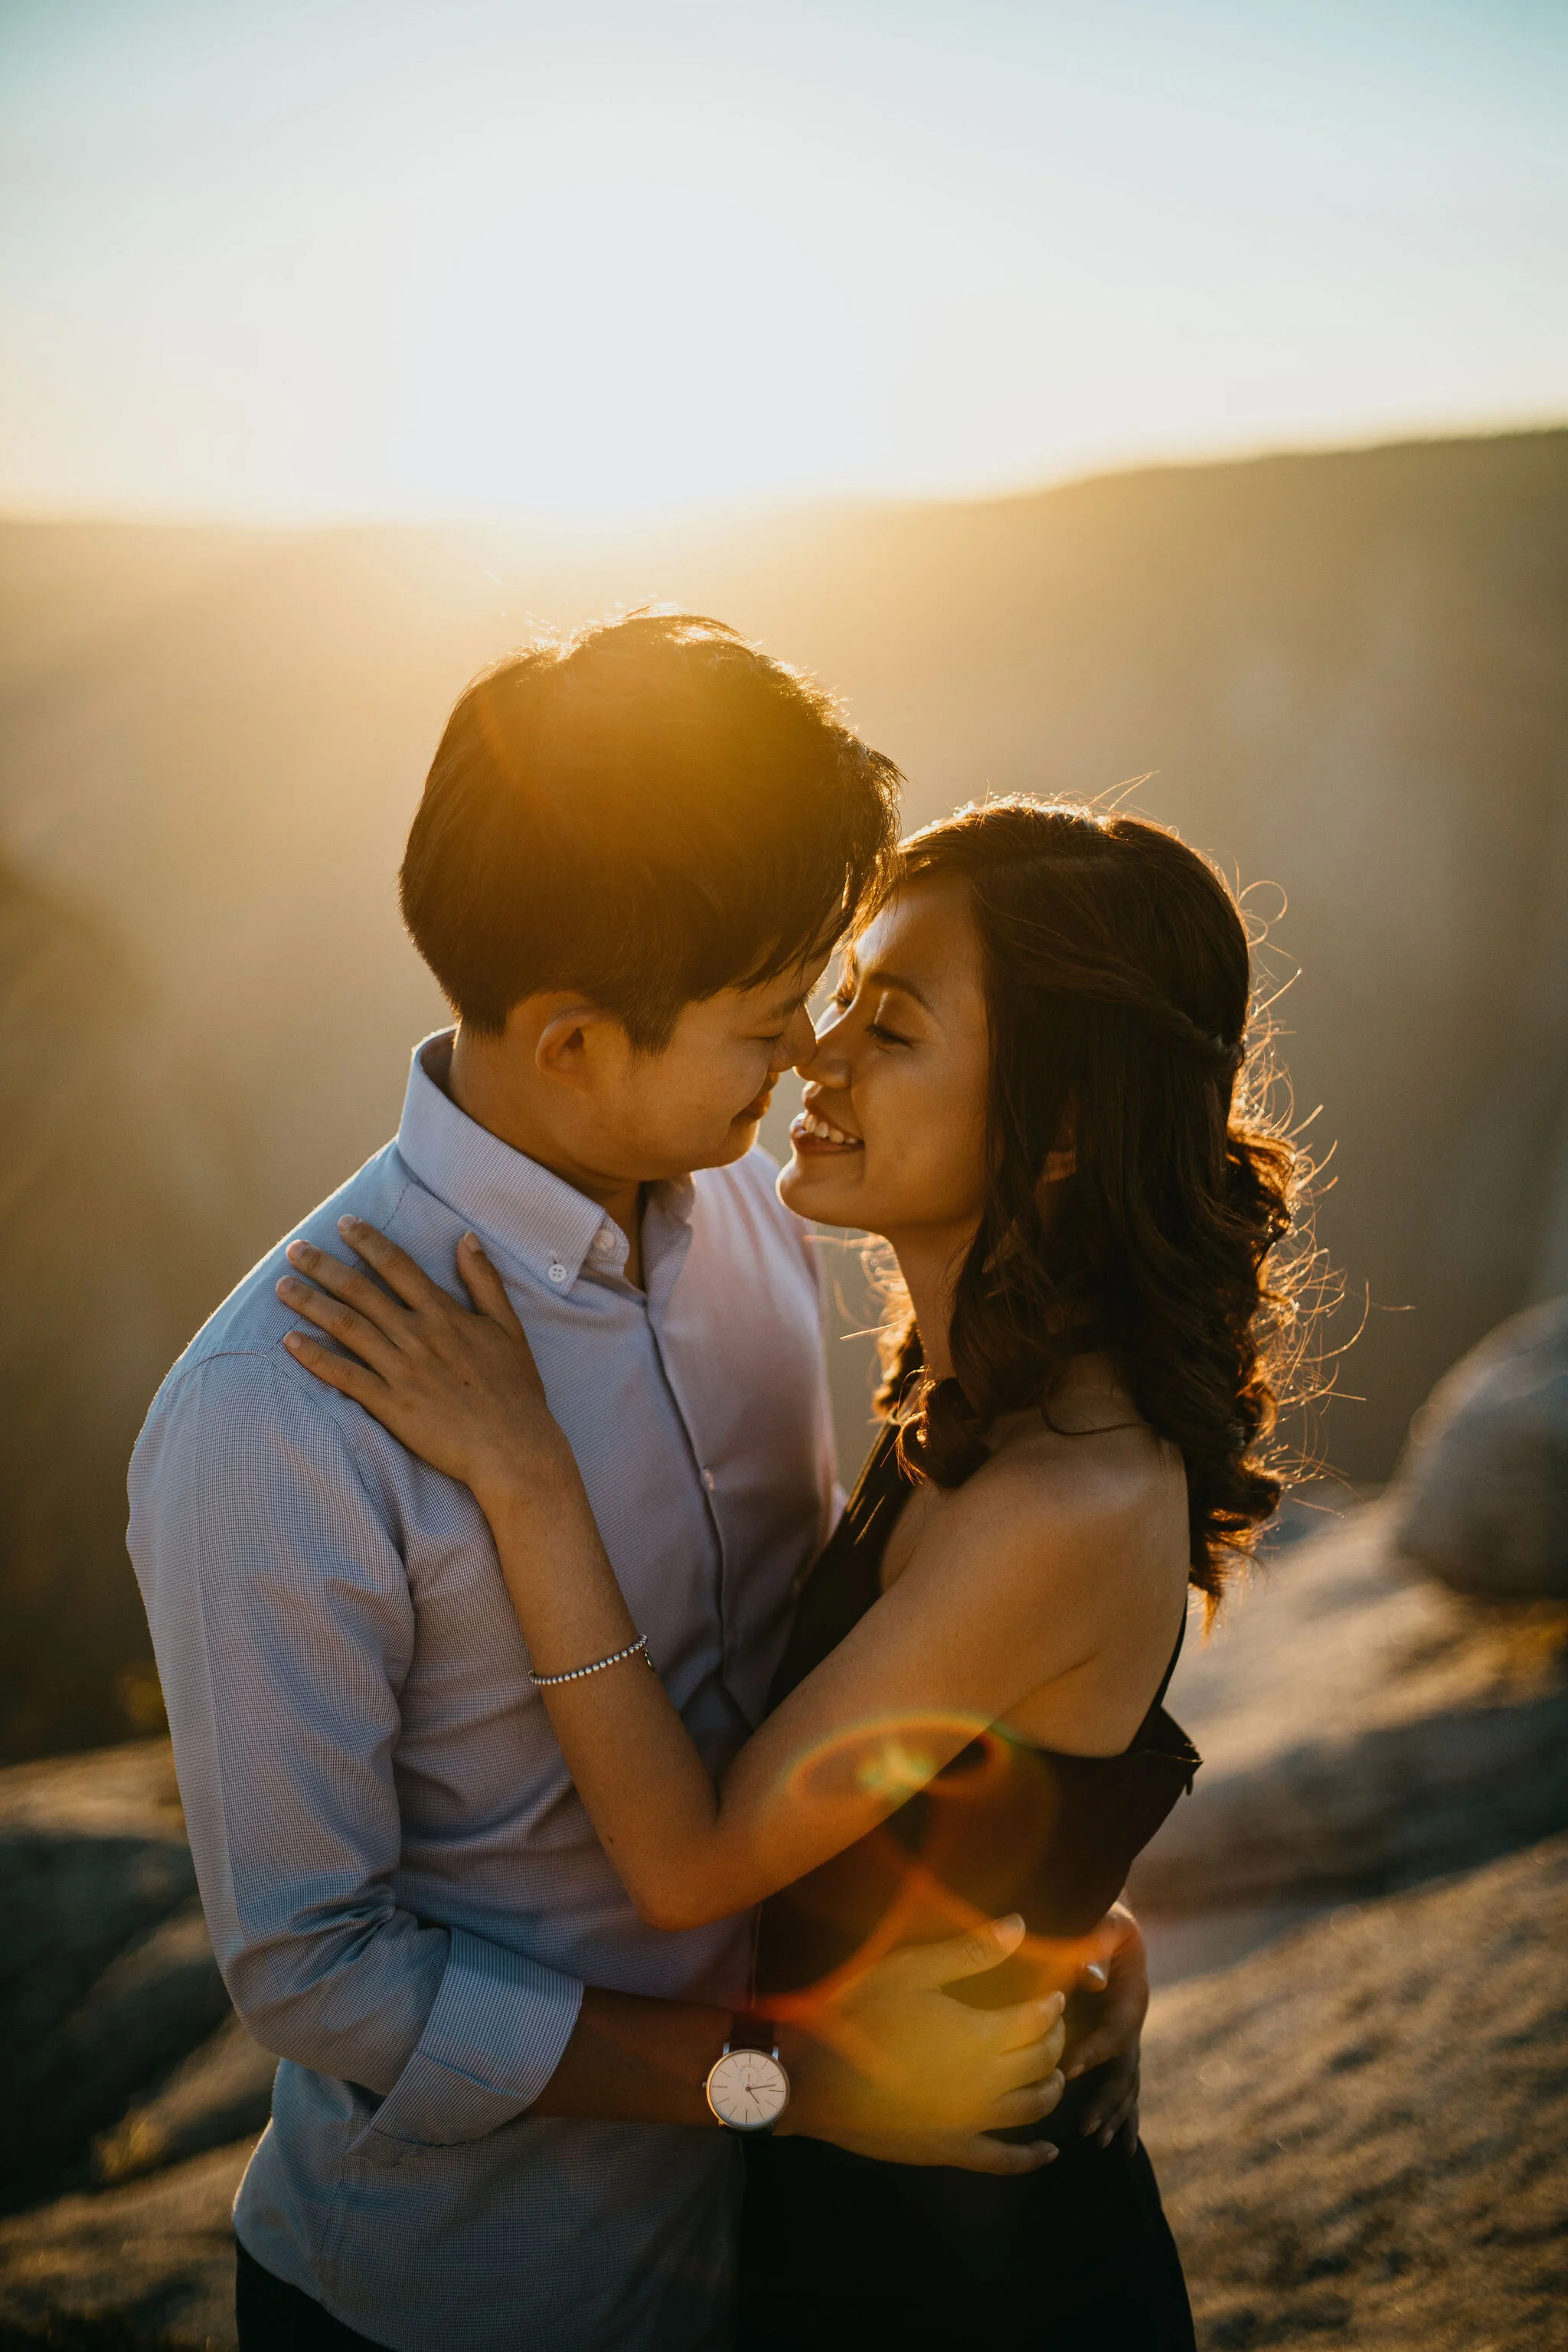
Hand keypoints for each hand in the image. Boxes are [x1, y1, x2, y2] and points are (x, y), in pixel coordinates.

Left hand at [276, 1219, 575, 1505]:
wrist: (512, 1446)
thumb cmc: (515, 1389)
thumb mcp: (508, 1326)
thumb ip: (485, 1281)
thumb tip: (466, 1239)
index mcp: (443, 1314)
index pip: (397, 1266)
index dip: (368, 1241)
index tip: (345, 1224)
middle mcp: (416, 1335)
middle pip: (361, 1291)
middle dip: (324, 1266)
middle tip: (295, 1249)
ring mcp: (400, 1369)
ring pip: (346, 1327)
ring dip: (311, 1303)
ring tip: (282, 1286)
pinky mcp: (389, 1404)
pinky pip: (345, 1376)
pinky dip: (315, 1358)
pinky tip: (290, 1343)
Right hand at [780, 1915, 1066, 2175]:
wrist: (813, 2079)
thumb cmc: (860, 2015)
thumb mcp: (911, 1969)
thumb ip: (970, 1950)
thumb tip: (1020, 1925)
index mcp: (982, 2036)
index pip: (1037, 2021)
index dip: (1051, 2006)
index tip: (1055, 1993)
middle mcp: (988, 2084)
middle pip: (1041, 2063)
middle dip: (1054, 2040)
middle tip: (1051, 2024)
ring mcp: (971, 2122)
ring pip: (1032, 2108)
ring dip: (1051, 2087)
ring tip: (1054, 2071)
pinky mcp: (951, 2149)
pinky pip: (1004, 2160)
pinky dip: (1031, 2158)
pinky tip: (1048, 2153)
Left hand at [1066, 1901, 1147, 2152]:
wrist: (1113, 1921)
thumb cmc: (1103, 1920)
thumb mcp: (1105, 1922)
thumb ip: (1097, 1944)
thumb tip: (1092, 1981)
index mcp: (1131, 1995)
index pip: (1114, 2032)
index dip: (1092, 2052)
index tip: (1066, 2070)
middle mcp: (1134, 2021)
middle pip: (1125, 2068)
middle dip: (1107, 2099)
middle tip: (1085, 2126)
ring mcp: (1129, 2037)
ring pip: (1127, 2084)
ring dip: (1114, 2113)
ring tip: (1098, 2140)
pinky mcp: (1119, 2046)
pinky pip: (1124, 2086)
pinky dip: (1123, 2116)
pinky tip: (1120, 2147)